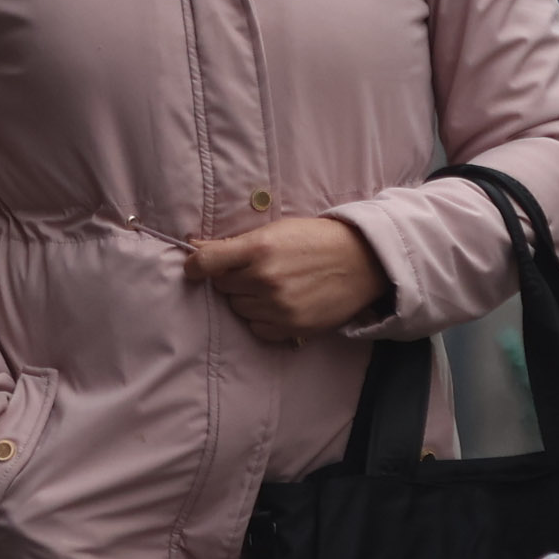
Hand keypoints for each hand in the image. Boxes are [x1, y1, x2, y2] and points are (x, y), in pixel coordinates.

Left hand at [184, 216, 387, 344]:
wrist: (363, 262)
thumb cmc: (318, 240)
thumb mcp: (278, 230)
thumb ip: (236, 243)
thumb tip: (194, 248)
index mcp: (260, 248)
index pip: (205, 263)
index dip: (195, 266)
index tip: (196, 268)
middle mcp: (265, 279)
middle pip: (222, 288)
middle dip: (234, 279)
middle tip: (259, 270)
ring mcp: (278, 306)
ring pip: (239, 309)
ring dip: (249, 299)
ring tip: (276, 286)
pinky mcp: (291, 327)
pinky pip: (257, 328)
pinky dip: (264, 318)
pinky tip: (282, 304)